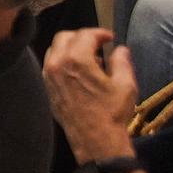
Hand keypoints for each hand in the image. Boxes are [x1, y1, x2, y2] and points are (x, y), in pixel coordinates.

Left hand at [42, 28, 137, 160]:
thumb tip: (120, 49)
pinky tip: (79, 72)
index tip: (109, 38)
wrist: (95, 139)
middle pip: (64, 37)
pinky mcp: (47, 88)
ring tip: (90, 59)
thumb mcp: (125, 84)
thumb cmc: (112, 112)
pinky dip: (63, 61)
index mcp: (76, 60)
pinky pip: (50, 65)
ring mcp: (48, 77)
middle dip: (82, 37)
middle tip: (98, 44)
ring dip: (71, 48)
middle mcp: (57, 65)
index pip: (84, 35)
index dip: (99, 33)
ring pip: (54, 50)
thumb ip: (122, 61)